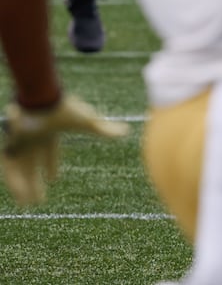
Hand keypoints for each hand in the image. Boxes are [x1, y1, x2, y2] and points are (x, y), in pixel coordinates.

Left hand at [2, 94, 128, 204]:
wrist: (42, 100)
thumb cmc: (65, 109)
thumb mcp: (88, 122)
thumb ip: (104, 129)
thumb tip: (126, 131)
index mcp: (49, 132)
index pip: (49, 152)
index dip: (51, 166)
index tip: (53, 180)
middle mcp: (32, 138)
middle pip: (32, 164)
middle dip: (35, 181)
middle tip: (38, 199)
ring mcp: (20, 142)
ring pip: (20, 169)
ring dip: (24, 188)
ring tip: (30, 204)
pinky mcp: (9, 146)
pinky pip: (9, 170)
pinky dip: (15, 184)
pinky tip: (23, 198)